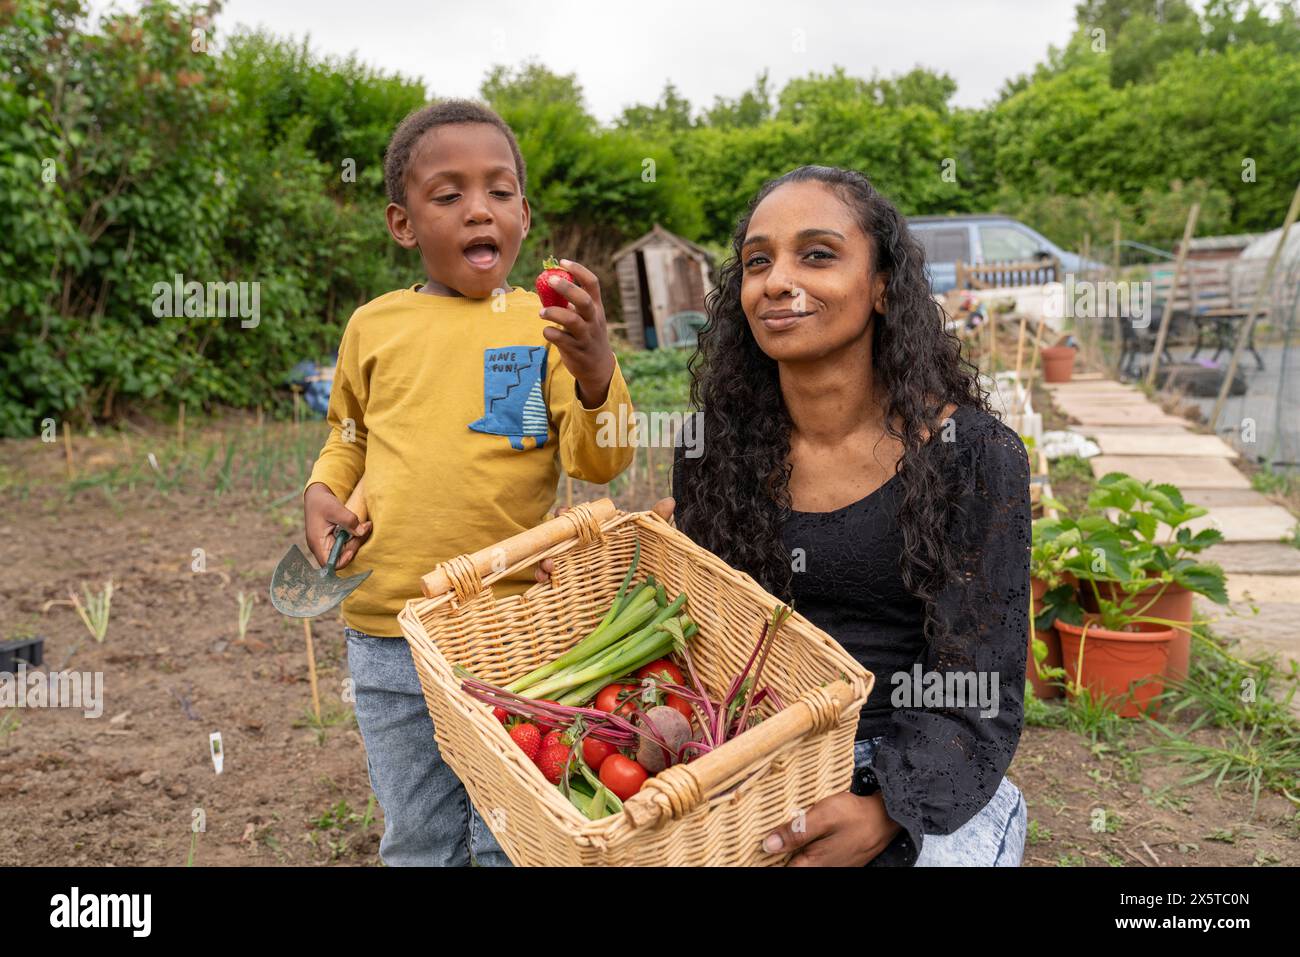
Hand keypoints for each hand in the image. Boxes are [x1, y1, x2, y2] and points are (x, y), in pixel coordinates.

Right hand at [304, 482, 371, 569]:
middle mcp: (320, 547)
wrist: (316, 496)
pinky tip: (361, 527)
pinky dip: (354, 538)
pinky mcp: (332, 540)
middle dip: (354, 547)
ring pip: (344, 552)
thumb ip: (348, 520)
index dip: (342, 560)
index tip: (353, 548)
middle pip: (340, 558)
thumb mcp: (335, 508)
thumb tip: (362, 532)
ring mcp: (326, 544)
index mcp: (317, 542)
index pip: (328, 564)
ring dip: (356, 541)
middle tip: (365, 529)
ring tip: (365, 526)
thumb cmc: (322, 502)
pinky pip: (345, 545)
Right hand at [533, 498, 674, 582]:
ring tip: (547, 567)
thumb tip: (671, 500)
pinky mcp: (568, 587)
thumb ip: (657, 522)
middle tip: (553, 541)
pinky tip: (544, 580)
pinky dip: (543, 578)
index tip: (564, 512)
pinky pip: (549, 579)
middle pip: (559, 537)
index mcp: (600, 533)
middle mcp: (583, 548)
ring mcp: (574, 567)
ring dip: (544, 559)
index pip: (579, 518)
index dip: (568, 514)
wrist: (644, 597)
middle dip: (551, 536)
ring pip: (550, 557)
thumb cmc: (648, 562)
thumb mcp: (653, 543)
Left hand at [539, 258, 614, 406]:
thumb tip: (548, 285)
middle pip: (583, 300)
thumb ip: (571, 303)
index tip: (563, 262)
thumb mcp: (587, 318)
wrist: (598, 367)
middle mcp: (593, 320)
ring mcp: (586, 336)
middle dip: (567, 288)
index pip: (592, 283)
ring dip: (554, 313)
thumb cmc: (587, 336)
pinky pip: (561, 339)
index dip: (578, 270)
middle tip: (550, 280)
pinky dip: (550, 333)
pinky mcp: (576, 350)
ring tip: (541, 312)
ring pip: (572, 321)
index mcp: (596, 308)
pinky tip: (547, 331)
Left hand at [762, 791, 901, 865]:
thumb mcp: (823, 816)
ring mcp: (829, 866)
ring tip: (774, 835)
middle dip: (775, 854)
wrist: (886, 817)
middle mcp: (820, 870)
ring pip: (799, 862)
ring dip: (788, 851)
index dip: (764, 860)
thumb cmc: (856, 815)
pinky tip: (796, 835)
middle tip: (763, 837)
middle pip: (789, 866)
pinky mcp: (835, 859)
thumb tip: (768, 845)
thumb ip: (795, 831)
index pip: (780, 869)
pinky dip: (801, 848)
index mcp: (813, 864)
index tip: (752, 850)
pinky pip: (811, 858)